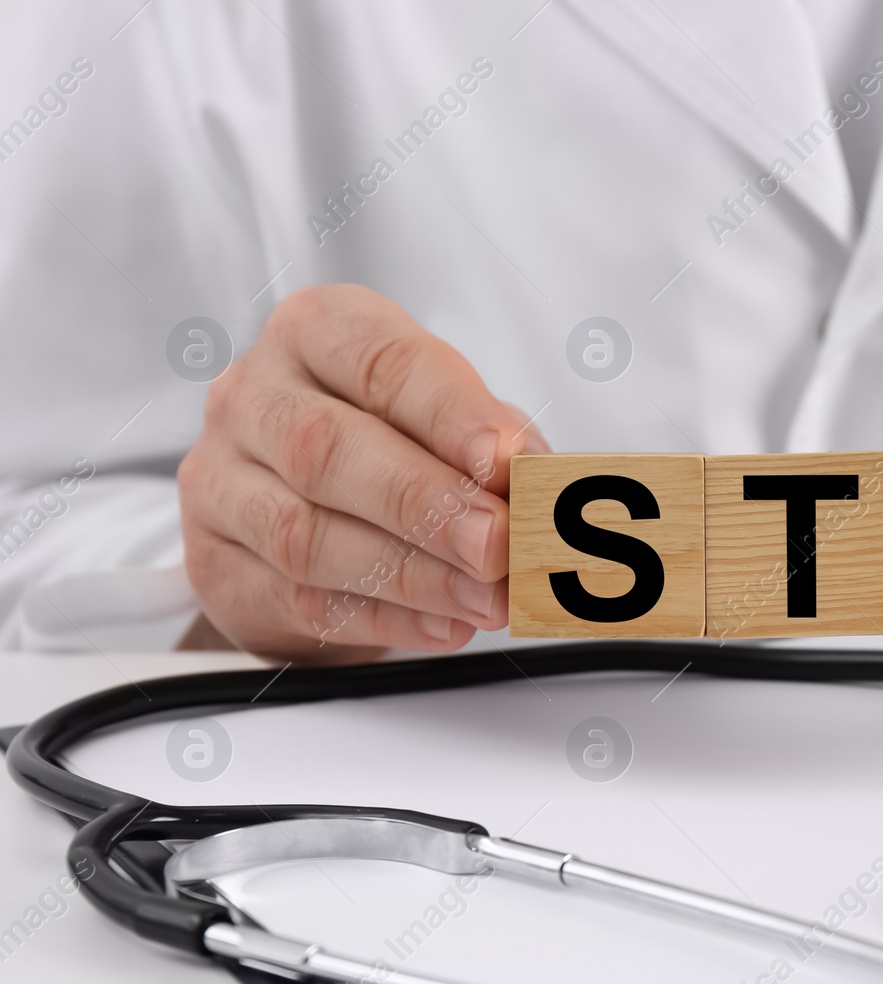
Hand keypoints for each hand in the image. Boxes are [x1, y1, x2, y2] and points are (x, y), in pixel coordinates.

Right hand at [177, 284, 545, 660]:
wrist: (297, 510)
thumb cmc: (384, 442)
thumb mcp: (446, 417)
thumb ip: (491, 440)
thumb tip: (539, 478)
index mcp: (316, 332)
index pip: (382, 362)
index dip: (449, 415)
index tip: (506, 460)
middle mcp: (253, 395)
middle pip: (327, 449)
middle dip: (426, 504)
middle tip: (496, 544)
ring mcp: (220, 480)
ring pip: (306, 534)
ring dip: (412, 574)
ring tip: (485, 598)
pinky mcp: (214, 563)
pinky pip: (297, 599)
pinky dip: (382, 618)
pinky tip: (442, 625)